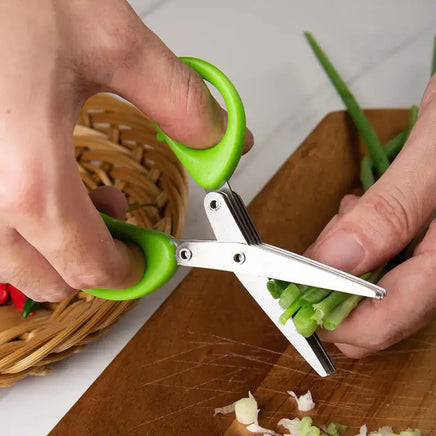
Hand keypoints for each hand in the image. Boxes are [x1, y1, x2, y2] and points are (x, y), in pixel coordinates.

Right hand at [0, 1, 252, 301]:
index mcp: (25, 176)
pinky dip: (21, 224)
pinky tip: (39, 183)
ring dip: (56, 246)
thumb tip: (218, 139)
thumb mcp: (111, 42)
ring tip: (84, 198)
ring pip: (12, 262)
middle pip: (48, 280)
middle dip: (95, 260)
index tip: (152, 258)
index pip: (92, 267)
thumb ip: (179, 101)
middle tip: (123, 222)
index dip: (132, 271)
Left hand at [306, 75, 435, 357]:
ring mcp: (427, 257)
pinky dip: (356, 239)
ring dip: (342, 257)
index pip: (383, 324)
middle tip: (322, 239)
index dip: (328, 319)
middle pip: (372, 312)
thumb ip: (387, 213)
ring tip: (351, 209)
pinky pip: (378, 258)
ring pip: (370, 286)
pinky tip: (361, 208)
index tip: (290, 291)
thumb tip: (334, 261)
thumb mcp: (429, 162)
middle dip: (331, 282)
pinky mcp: (417, 242)